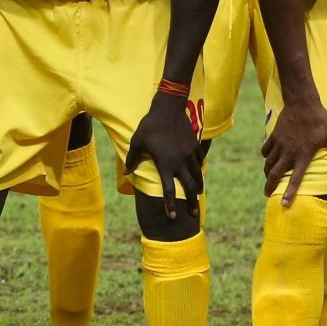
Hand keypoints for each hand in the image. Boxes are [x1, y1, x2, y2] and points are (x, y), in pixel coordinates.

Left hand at [126, 93, 201, 218]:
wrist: (168, 108)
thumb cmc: (149, 126)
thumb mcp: (137, 142)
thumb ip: (132, 159)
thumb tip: (127, 173)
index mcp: (165, 163)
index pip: (168, 189)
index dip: (170, 204)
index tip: (173, 217)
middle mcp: (179, 161)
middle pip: (188, 187)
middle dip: (191, 201)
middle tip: (193, 213)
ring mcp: (189, 153)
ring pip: (197, 175)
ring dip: (198, 187)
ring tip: (198, 195)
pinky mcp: (195, 145)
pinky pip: (199, 161)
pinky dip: (200, 169)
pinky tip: (199, 173)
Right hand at [261, 93, 326, 205]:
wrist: (302, 103)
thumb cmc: (319, 120)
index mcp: (303, 156)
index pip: (296, 179)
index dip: (289, 193)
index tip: (284, 204)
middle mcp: (289, 153)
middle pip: (274, 174)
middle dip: (269, 186)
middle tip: (267, 194)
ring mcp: (279, 144)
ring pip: (268, 163)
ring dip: (267, 172)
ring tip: (268, 177)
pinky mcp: (273, 136)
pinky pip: (265, 150)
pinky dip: (266, 155)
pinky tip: (268, 157)